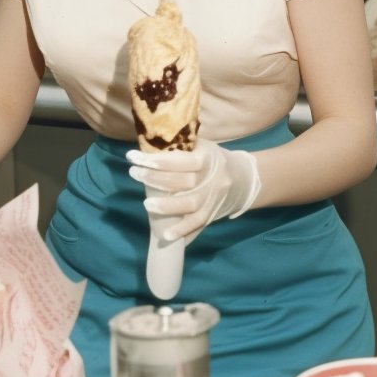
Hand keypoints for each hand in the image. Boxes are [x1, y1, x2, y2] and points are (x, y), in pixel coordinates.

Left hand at [126, 141, 260, 244]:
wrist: (243, 179)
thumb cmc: (212, 159)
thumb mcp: (201, 146)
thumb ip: (180, 145)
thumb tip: (148, 142)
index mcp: (208, 157)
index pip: (179, 159)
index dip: (155, 159)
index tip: (133, 156)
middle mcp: (212, 178)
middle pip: (182, 181)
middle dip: (154, 178)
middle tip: (134, 173)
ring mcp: (213, 198)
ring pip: (190, 204)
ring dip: (167, 206)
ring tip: (146, 204)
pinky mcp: (211, 214)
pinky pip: (197, 223)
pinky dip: (182, 230)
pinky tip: (165, 235)